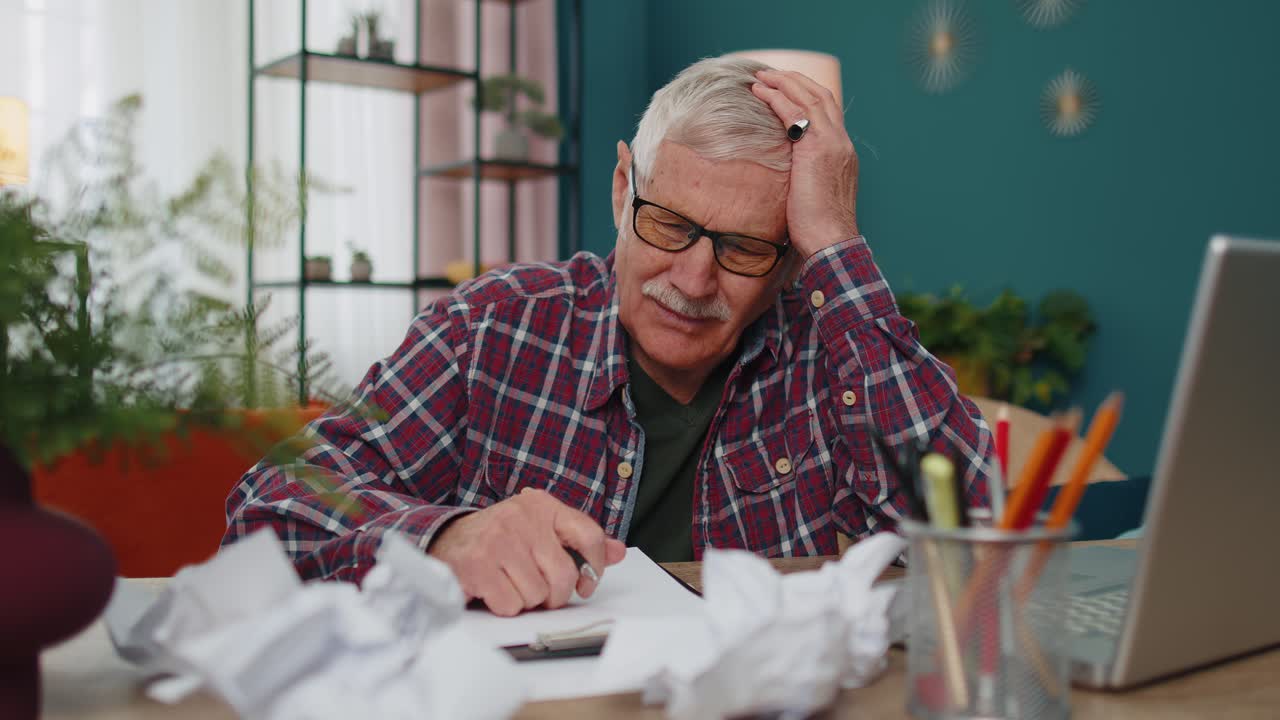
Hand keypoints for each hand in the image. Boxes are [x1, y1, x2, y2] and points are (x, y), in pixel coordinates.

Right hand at [427, 487, 626, 615]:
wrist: (447, 540)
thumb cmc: (500, 539)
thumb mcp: (540, 530)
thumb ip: (578, 541)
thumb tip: (618, 552)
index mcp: (542, 505)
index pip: (588, 534)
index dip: (594, 567)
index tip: (587, 584)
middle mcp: (521, 518)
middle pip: (563, 576)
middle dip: (553, 595)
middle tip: (538, 590)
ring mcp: (498, 540)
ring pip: (536, 595)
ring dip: (525, 600)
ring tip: (509, 583)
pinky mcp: (478, 564)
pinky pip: (511, 604)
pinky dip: (504, 606)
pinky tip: (493, 589)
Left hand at [751, 69, 859, 258]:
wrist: (831, 241)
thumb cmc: (818, 229)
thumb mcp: (814, 196)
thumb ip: (806, 178)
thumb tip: (788, 180)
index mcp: (842, 153)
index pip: (828, 113)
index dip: (806, 96)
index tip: (786, 89)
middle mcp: (841, 143)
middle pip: (822, 96)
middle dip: (796, 81)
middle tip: (771, 74)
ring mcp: (831, 143)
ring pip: (810, 97)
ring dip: (784, 83)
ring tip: (761, 77)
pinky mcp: (817, 149)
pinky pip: (796, 113)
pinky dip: (778, 99)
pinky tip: (761, 93)